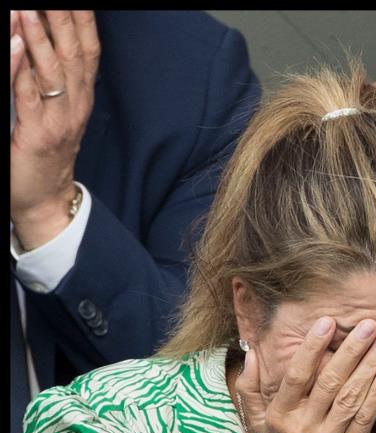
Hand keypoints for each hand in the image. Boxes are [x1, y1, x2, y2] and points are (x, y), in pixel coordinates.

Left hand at [11, 11, 99, 249]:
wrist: (45, 201)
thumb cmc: (46, 157)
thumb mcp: (56, 115)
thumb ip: (51, 82)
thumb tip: (39, 45)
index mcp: (82, 98)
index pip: (88, 50)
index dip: (85, 20)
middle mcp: (76, 105)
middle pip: (74, 53)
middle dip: (66, 17)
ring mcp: (58, 119)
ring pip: (53, 69)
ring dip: (41, 33)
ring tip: (30, 5)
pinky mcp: (36, 133)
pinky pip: (29, 95)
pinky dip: (23, 67)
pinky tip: (19, 42)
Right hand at [235, 317, 375, 432]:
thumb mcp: (259, 422)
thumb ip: (251, 388)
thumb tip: (250, 353)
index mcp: (280, 415)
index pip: (296, 374)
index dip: (312, 347)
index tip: (327, 321)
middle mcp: (301, 430)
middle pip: (329, 382)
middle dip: (352, 351)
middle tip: (370, 325)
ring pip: (351, 400)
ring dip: (371, 369)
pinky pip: (366, 422)